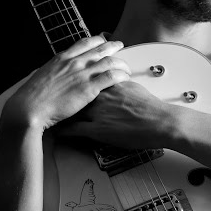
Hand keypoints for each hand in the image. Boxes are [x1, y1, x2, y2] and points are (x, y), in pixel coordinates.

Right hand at [0, 35, 129, 131]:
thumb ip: (54, 71)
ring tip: (127, 67)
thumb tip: (54, 72)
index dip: (97, 40)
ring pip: (109, 61)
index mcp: (62, 58)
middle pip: (100, 49)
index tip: (103, 40)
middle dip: (113, 46)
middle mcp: (74, 62)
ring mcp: (82, 74)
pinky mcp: (89, 88)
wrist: (29, 108)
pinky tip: (126, 77)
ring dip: (121, 62)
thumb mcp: (42, 75)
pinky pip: (111, 77)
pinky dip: (121, 75)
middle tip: (120, 46)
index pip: (84, 42)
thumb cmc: (32, 97)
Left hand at [57, 80, 177, 150]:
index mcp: (109, 85)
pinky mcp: (99, 130)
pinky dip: (64, 130)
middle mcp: (100, 96)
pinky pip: (75, 130)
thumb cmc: (152, 108)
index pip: (86, 79)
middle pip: (75, 93)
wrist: (161, 122)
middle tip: (50, 96)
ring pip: (72, 110)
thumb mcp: (135, 89)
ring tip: (49, 112)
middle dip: (62, 95)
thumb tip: (118, 81)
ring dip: (60, 112)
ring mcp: (98, 113)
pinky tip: (56, 131)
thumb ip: (121, 84)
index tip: (64, 81)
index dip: (73, 81)